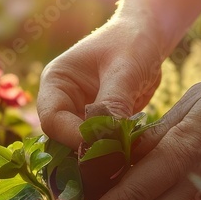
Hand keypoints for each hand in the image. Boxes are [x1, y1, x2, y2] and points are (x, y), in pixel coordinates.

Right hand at [37, 16, 166, 149]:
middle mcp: (63, 102)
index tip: (103, 145)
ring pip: (82, 147)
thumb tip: (108, 138)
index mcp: (56, 83)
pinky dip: (114, 152)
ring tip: (124, 160)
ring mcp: (81, 115)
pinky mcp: (100, 124)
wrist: (148, 38)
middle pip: (63, 139)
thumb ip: (113, 103)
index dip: (73, 137)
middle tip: (114, 161)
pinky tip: (131, 155)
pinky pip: (102, 145)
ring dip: (101, 155)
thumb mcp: (124, 70)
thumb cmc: (132, 43)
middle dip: (86, 151)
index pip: (52, 120)